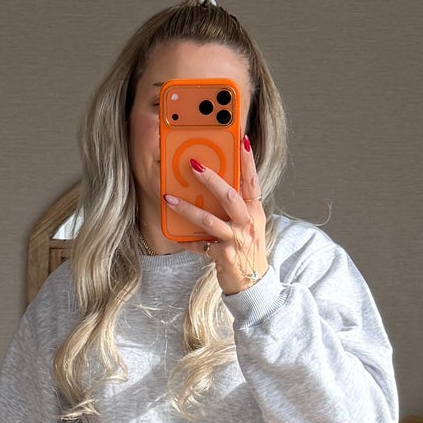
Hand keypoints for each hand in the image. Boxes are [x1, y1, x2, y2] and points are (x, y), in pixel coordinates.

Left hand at [164, 134, 269, 296]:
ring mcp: (237, 240)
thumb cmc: (246, 249)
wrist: (252, 283)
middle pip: (229, 196)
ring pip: (209, 220)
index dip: (248, 161)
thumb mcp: (247, 224)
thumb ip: (236, 205)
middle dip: (210, 178)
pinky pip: (201, 245)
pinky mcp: (225, 256)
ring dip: (187, 208)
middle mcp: (248, 223)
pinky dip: (188, 240)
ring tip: (168, 197)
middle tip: (193, 163)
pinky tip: (176, 235)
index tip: (241, 140)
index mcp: (254, 211)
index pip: (252, 181)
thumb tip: (216, 182)